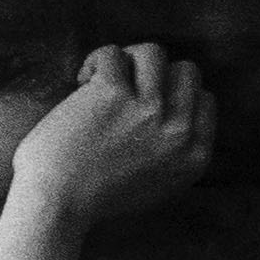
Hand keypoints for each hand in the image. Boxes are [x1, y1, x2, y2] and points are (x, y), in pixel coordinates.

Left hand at [0, 42, 215, 259]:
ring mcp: (150, 109)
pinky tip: (81, 81)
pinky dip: (95, 60)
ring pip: (153, 52)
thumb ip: (173, 154)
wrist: (55, 207)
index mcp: (195, 156)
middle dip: (153, 73)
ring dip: (126, 59)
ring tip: (101, 79)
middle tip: (122, 89)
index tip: (143, 102)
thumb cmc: (92, 198)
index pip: (204, 99)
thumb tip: (175, 116)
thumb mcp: (155, 185)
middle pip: (186, 72)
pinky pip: (112, 53)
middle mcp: (179, 131)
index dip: (172, 93)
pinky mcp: (114, 93)